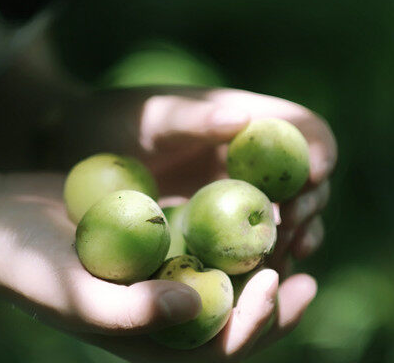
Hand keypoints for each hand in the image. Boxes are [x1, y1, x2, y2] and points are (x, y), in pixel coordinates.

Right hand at [0, 173, 316, 361]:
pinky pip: (208, 246)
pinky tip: (256, 208)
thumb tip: (194, 309)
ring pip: (227, 283)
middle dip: (273, 307)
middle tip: (307, 275)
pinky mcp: (158, 246)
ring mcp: (161, 280)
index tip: (275, 282)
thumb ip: (128, 312)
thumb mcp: (72, 290)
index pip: (217, 351)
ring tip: (296, 241)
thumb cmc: (29, 263)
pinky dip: (233, 236)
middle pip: (234, 324)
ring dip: (262, 268)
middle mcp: (160, 318)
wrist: (1, 223)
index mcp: (147, 343)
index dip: (255, 326)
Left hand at [63, 86, 336, 273]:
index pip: (304, 130)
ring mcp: (237, 194)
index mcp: (246, 120)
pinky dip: (261, 258)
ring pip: (286, 217)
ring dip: (293, 238)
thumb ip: (192, 118)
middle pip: (305, 182)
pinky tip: (255, 276)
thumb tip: (242, 118)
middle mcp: (251, 158)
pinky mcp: (217, 226)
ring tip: (280, 257)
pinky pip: (252, 244)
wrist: (76, 149)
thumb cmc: (113, 122)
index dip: (318, 152)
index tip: (311, 177)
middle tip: (293, 232)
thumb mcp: (150, 117)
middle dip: (309, 206)